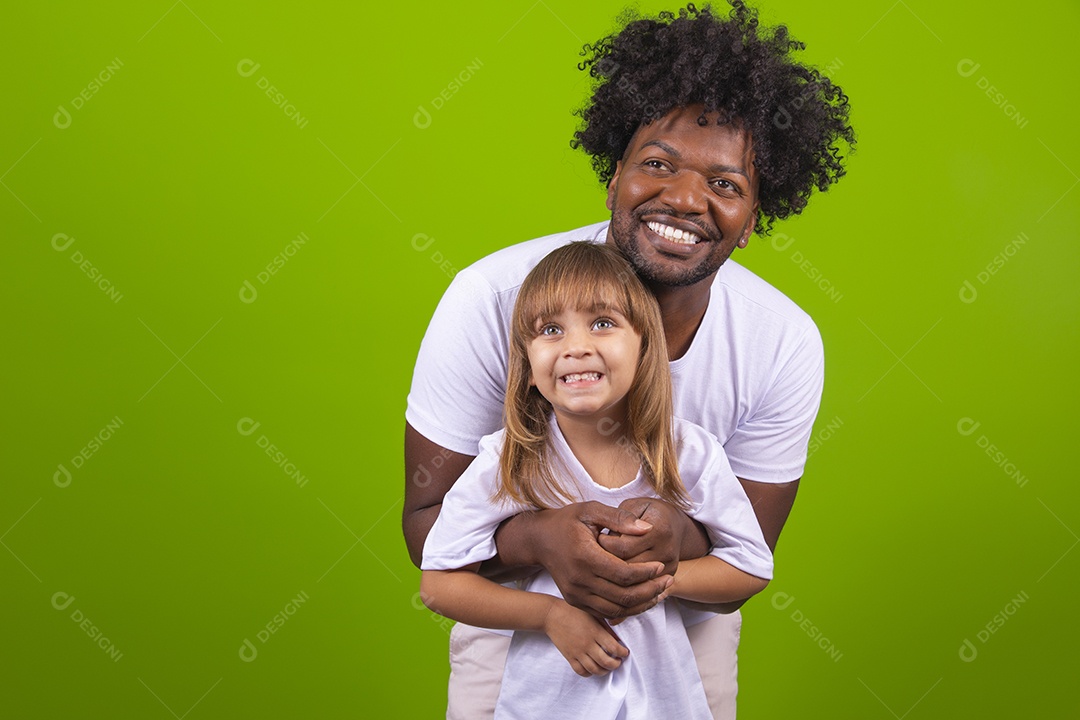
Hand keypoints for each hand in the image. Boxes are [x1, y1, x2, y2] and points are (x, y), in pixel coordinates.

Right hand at [524, 501, 673, 618]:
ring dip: (642, 604)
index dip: (647, 573)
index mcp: (585, 557)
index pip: (624, 573)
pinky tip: (642, 599)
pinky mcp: (576, 601)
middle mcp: (579, 580)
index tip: (662, 566)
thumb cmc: (567, 522)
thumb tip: (647, 528)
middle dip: (651, 590)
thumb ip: (620, 518)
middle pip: (623, 595)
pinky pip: (607, 612)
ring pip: (617, 609)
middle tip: (668, 581)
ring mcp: (576, 594)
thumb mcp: (591, 510)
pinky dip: (627, 609)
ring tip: (660, 592)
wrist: (539, 541)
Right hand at [543, 599, 628, 676]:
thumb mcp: (593, 614)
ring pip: (595, 669)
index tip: (625, 652)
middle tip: (618, 661)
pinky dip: (590, 673)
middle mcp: (587, 643)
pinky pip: (581, 671)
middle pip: (606, 662)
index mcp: (595, 631)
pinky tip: (593, 668)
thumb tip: (618, 640)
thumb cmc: (573, 611)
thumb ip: (606, 627)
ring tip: (608, 666)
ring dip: (605, 671)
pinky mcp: (569, 656)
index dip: (623, 652)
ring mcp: (578, 651)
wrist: (552, 615)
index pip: (614, 648)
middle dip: (616, 664)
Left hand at [598, 497, 707, 575]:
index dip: (605, 543)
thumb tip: (608, 538)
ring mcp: (670, 566)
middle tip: (599, 552)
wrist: (675, 524)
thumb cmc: (649, 511)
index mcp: (659, 529)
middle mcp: (667, 550)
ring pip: (635, 580)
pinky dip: (629, 581)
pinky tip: (619, 571)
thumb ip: (621, 518)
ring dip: (618, 572)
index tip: (599, 537)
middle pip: (629, 567)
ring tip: (608, 560)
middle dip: (609, 561)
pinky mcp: (669, 576)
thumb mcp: (634, 505)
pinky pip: (644, 585)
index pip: (624, 546)